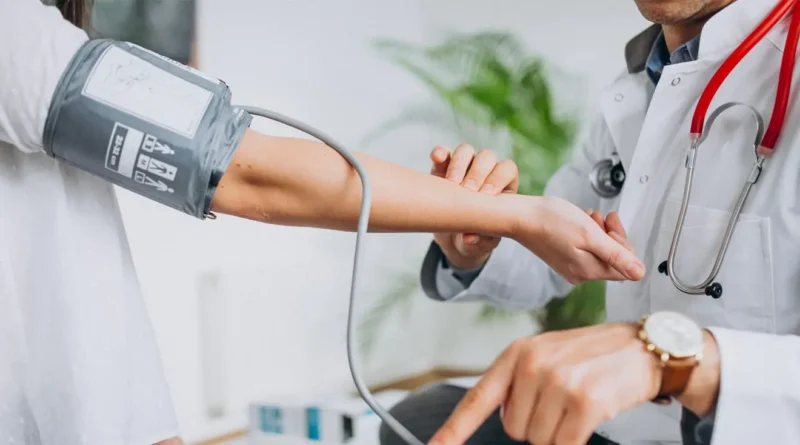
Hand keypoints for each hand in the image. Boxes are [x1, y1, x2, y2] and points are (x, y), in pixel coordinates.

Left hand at [428, 323, 661, 444]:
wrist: (644, 347)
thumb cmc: (592, 355)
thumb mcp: (546, 355)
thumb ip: (517, 383)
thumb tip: (504, 418)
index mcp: (516, 354)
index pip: (478, 398)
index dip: (454, 429)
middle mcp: (532, 365)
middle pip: (514, 429)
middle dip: (537, 425)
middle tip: (562, 399)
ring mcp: (558, 383)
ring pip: (539, 440)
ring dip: (559, 432)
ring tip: (578, 402)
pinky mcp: (584, 402)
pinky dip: (574, 440)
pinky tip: (589, 415)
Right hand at [431, 145, 518, 268]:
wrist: (452, 238)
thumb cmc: (475, 239)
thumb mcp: (480, 245)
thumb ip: (479, 242)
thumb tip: (470, 238)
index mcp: (503, 185)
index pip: (506, 170)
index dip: (498, 179)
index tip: (486, 197)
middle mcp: (485, 171)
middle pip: (486, 157)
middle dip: (477, 173)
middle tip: (467, 191)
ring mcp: (463, 167)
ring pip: (465, 151)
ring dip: (459, 164)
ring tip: (451, 183)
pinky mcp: (442, 169)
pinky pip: (442, 155)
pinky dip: (440, 154)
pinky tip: (437, 158)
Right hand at [511, 197, 645, 282]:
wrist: (521, 217)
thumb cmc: (552, 222)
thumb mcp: (590, 235)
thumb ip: (616, 256)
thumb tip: (640, 274)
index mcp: (589, 271)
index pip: (625, 266)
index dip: (623, 243)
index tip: (612, 223)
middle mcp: (580, 274)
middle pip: (612, 259)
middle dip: (612, 236)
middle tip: (603, 217)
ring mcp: (570, 267)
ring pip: (599, 252)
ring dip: (600, 232)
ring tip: (589, 216)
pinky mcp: (563, 259)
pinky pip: (585, 249)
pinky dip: (587, 234)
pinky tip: (580, 221)